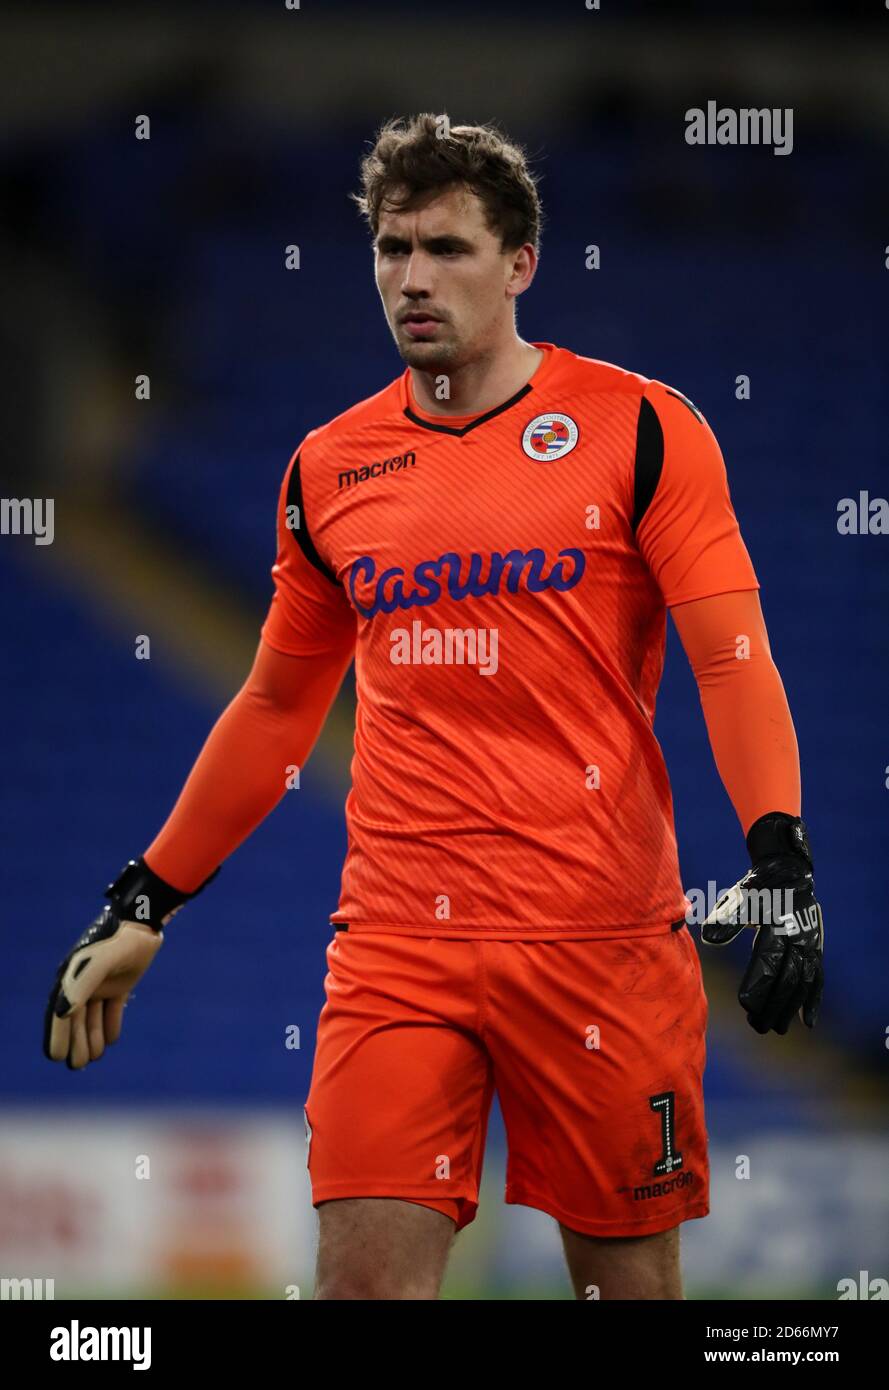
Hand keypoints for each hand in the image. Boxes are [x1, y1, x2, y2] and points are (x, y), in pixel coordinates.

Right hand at [43, 856, 217, 1069]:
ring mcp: (103, 983)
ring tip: (94, 1058)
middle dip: (75, 1042)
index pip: (60, 1012)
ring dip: (91, 1037)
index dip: (56, 1035)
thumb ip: (83, 986)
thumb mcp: (101, 961)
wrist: (144, 924)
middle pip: (75, 1019)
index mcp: (72, 976)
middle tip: (77, 1066)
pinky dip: (110, 1024)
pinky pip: (112, 1008)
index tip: (55, 1057)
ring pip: (92, 1016)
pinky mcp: (121, 983)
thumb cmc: (120, 940)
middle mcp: (84, 981)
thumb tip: (62, 1013)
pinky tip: (111, 1040)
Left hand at [700, 813, 823, 1035]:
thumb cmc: (757, 888)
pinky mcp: (815, 948)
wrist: (787, 871)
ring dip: (791, 1008)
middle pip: (787, 980)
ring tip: (778, 1029)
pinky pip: (817, 978)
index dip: (758, 987)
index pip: (767, 964)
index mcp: (776, 928)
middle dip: (773, 1006)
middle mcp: (797, 939)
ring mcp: (810, 945)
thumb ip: (725, 919)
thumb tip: (709, 938)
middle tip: (758, 1027)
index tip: (745, 1008)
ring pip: (803, 983)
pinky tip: (808, 1023)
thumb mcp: (738, 898)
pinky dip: (814, 1000)